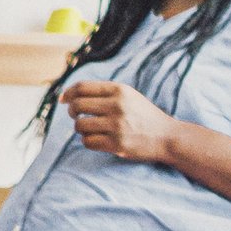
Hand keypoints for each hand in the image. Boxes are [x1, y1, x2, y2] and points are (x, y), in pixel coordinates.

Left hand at [62, 78, 177, 166]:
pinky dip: (88, 141)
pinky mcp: (117, 144)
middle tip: (77, 116)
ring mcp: (117, 126)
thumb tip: (69, 96)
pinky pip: (87, 142)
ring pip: (80, 125)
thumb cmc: (143, 116)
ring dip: (80, 128)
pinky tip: (96, 139)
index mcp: (119, 90)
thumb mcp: (129, 96)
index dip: (68, 93)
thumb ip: (104, 94)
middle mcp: (117, 106)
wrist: (167, 137)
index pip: (82, 87)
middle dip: (72, 111)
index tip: (63, 100)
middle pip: (77, 105)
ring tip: (90, 129)